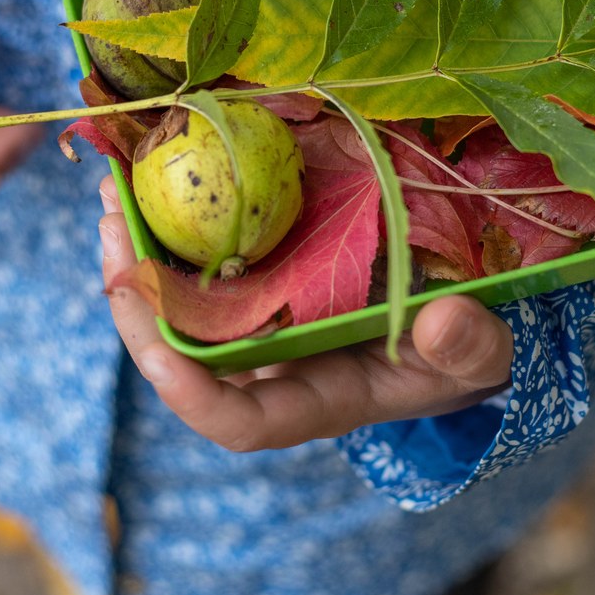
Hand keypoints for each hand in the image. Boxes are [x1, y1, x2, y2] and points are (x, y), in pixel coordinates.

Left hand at [97, 175, 513, 450]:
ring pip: (179, 303)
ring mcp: (259, 322)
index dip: (194, 399)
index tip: (161, 362)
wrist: (457, 322)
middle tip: (113, 231)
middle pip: (182, 355)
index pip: (240, 420)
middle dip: (137, 302)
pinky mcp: (261, 278)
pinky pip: (201, 261)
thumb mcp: (480, 353)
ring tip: (113, 190)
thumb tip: (442, 321)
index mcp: (314, 399)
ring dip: (141, 252)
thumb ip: (469, 347)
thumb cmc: (464, 351)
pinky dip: (175, 222)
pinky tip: (155, 174)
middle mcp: (270, 367)